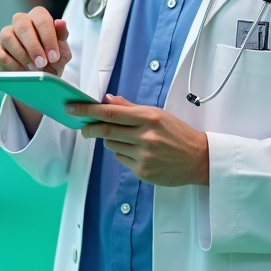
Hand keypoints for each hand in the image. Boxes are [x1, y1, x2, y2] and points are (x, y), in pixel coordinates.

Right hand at [0, 6, 72, 134]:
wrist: (42, 78)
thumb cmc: (52, 60)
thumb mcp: (63, 51)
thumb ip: (62, 36)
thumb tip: (60, 22)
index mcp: (38, 17)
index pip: (41, 18)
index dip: (48, 37)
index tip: (54, 56)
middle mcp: (21, 22)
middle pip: (22, 25)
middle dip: (33, 46)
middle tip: (42, 63)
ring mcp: (7, 34)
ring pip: (8, 36)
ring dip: (21, 54)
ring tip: (33, 69)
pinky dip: (9, 63)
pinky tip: (20, 71)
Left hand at [74, 95, 208, 186]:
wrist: (198, 159)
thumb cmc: (177, 133)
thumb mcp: (157, 114)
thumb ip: (130, 108)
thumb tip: (106, 100)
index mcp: (149, 117)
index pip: (110, 113)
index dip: (87, 111)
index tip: (71, 108)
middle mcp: (145, 136)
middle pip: (105, 130)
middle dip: (89, 128)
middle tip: (83, 127)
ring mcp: (143, 155)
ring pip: (111, 145)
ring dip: (112, 140)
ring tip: (128, 139)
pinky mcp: (142, 171)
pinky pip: (120, 159)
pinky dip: (123, 153)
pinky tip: (138, 152)